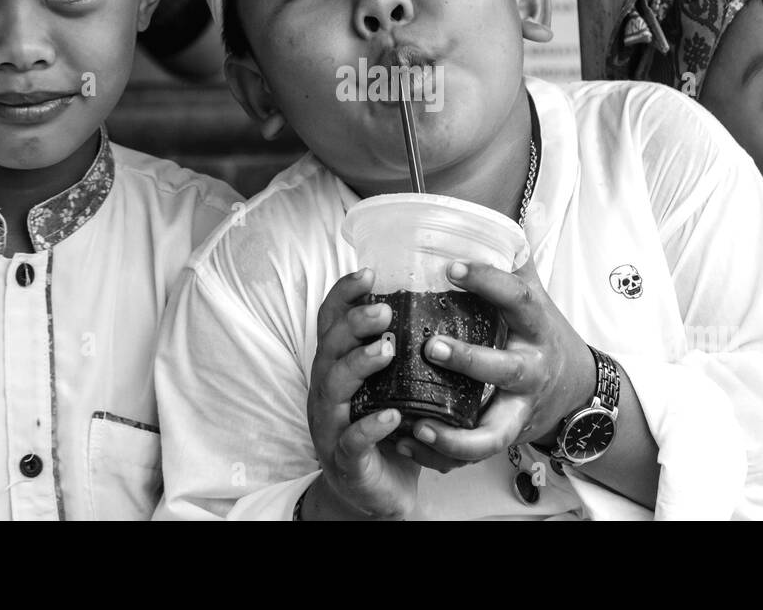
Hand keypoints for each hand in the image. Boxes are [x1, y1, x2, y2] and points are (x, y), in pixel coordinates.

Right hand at [307, 268, 419, 518]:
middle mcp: (327, 388)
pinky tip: (393, 416)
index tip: (369, 272)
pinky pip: (352, 439)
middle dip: (354, 324)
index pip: (330, 320)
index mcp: (336, 364)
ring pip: (334, 386)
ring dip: (360, 364)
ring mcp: (331, 422)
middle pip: (330, 346)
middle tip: (385, 310)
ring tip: (387, 350)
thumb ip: (399, 346)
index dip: (344, 294)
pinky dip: (371, 426)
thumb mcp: (389, 381)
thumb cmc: (385, 426)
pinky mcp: (345, 457)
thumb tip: (435, 299)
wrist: (374, 489)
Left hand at [407, 257, 595, 462]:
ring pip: (492, 433)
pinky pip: (473, 456)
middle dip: (469, 361)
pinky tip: (408, 442)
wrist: (577, 392)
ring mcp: (518, 410)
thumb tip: (509, 210)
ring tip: (418, 421)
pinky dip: (441, 455)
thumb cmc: (541, 336)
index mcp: (535, 327)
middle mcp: (530, 371)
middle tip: (429, 346)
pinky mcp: (504, 437)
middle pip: (506, 370)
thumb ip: (515, 259)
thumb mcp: (535, 296)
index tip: (451, 267)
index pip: (517, 298)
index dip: (487, 281)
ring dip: (455, 433)